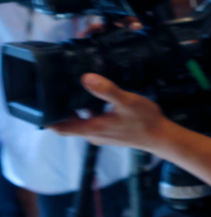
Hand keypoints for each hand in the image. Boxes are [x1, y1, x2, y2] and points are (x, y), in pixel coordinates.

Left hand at [49, 73, 166, 150]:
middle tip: (60, 91)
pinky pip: (94, 123)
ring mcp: (102, 135)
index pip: (60, 127)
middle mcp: (93, 135)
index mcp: (92, 128)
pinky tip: (101, 102)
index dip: (48, 118)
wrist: (161, 137)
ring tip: (80, 92)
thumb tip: (86, 78)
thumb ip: (106, 90)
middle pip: (69, 124)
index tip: (43, 103)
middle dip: (63, 110)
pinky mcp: (111, 134)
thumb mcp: (127, 101)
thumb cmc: (145, 121)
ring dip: (79, 110)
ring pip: (82, 123)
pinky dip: (92, 113)